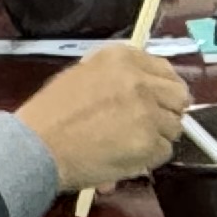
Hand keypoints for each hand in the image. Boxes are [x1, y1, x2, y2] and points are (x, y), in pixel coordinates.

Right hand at [15, 37, 190, 192]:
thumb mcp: (82, 75)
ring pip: (174, 126)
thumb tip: (144, 87)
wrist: (37, 146)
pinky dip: (150, 158)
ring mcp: (148, 111)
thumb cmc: (50, 114)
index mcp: (121, 58)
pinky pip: (164, 151)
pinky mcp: (149, 142)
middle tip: (152, 124)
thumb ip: (116, 76)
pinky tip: (128, 157)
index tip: (157, 99)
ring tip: (131, 143)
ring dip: (157, 136)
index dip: (163, 88)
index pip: (164, 69)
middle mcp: (139, 80)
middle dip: (169, 110)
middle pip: (178, 95)